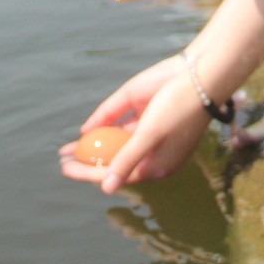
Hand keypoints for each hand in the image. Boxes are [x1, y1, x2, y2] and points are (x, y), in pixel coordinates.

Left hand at [59, 57, 211, 192]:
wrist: (201, 75)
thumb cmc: (178, 108)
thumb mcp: (150, 136)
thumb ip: (126, 160)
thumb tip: (106, 188)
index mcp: (156, 164)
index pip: (116, 174)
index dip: (89, 172)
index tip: (66, 170)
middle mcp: (151, 150)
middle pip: (114, 160)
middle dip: (88, 160)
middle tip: (62, 161)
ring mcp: (148, 130)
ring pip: (115, 142)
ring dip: (94, 145)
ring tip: (69, 149)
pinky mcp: (147, 112)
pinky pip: (120, 124)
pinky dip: (104, 127)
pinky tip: (88, 131)